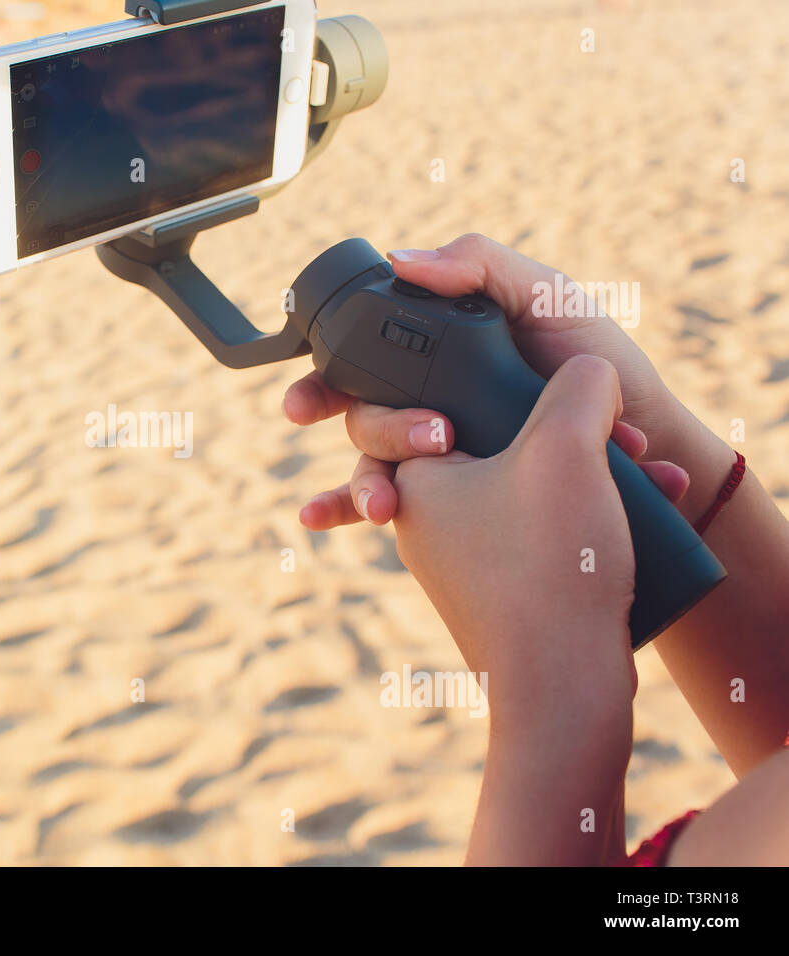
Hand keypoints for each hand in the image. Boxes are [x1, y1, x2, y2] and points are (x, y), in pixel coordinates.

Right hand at [282, 233, 690, 529]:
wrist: (653, 440)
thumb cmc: (602, 361)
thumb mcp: (549, 296)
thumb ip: (480, 268)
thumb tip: (400, 261)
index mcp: (441, 355)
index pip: (362, 364)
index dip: (320, 383)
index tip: (300, 409)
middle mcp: (430, 403)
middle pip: (364, 421)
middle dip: (379, 434)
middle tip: (434, 438)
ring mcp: (442, 457)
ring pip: (376, 471)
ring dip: (369, 489)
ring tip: (388, 509)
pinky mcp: (461, 500)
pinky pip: (400, 512)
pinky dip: (355, 517)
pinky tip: (325, 527)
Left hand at [390, 355, 638, 726]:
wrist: (560, 686)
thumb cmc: (546, 563)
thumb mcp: (564, 447)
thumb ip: (576, 386)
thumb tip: (589, 374)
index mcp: (412, 482)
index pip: (436, 405)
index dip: (498, 391)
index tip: (542, 406)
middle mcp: (424, 524)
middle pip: (501, 447)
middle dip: (572, 438)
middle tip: (619, 439)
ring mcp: (462, 565)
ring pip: (532, 493)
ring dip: (593, 477)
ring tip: (649, 473)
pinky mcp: (501, 597)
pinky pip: (547, 537)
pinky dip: (591, 521)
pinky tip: (648, 513)